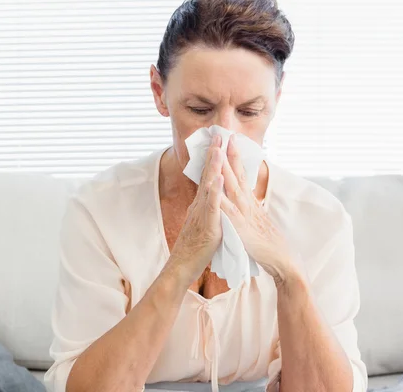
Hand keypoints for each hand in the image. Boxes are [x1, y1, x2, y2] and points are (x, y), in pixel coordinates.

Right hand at [166, 135, 224, 286]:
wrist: (182, 268)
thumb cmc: (195, 250)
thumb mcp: (204, 224)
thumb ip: (209, 211)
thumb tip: (213, 200)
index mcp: (202, 205)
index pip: (209, 177)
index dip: (215, 159)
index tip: (220, 141)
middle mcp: (200, 205)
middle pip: (207, 175)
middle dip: (214, 154)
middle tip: (219, 133)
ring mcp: (202, 214)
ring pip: (208, 186)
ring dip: (213, 166)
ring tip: (218, 147)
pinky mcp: (207, 225)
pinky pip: (211, 206)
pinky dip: (215, 191)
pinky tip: (219, 178)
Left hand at [219, 135, 298, 285]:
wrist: (283, 261)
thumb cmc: (268, 242)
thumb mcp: (257, 219)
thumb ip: (250, 207)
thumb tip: (246, 196)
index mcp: (250, 201)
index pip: (242, 174)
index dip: (235, 157)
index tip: (230, 139)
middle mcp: (248, 204)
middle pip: (237, 174)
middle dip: (229, 154)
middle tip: (224, 134)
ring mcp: (246, 214)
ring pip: (233, 188)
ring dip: (226, 170)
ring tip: (218, 153)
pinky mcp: (242, 229)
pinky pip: (230, 214)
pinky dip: (223, 202)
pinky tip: (215, 192)